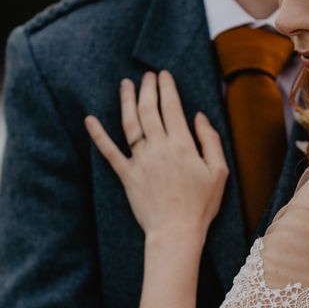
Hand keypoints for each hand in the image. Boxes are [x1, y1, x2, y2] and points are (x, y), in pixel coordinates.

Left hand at [85, 70, 228, 241]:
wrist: (176, 233)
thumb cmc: (201, 204)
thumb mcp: (219, 170)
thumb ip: (210, 140)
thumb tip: (199, 115)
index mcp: (182, 144)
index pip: (172, 107)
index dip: (167, 88)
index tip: (164, 74)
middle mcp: (158, 148)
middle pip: (149, 110)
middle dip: (148, 88)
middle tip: (147, 75)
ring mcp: (140, 161)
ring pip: (130, 124)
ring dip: (127, 101)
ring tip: (125, 84)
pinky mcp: (126, 175)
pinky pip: (109, 152)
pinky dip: (98, 135)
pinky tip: (89, 120)